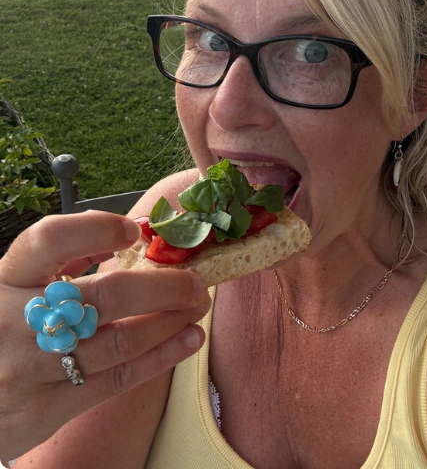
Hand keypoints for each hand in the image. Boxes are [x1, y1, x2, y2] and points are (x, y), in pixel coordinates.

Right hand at [0, 210, 209, 459]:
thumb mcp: (8, 288)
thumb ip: (58, 261)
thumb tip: (125, 232)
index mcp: (4, 279)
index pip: (49, 240)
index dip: (97, 229)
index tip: (136, 229)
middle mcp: (14, 321)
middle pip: (105, 296)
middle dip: (163, 286)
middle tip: (196, 280)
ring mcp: (31, 368)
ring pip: (120, 340)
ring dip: (170, 321)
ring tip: (197, 307)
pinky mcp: (47, 408)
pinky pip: (117, 379)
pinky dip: (161, 357)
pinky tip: (187, 340)